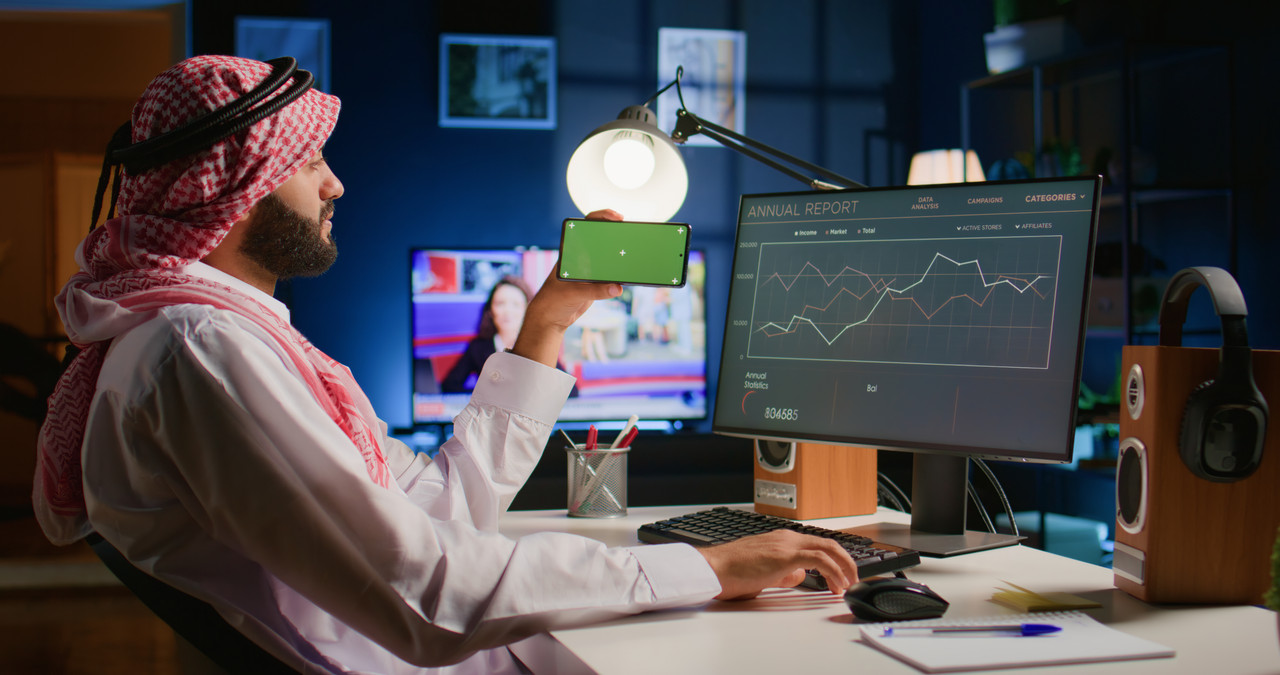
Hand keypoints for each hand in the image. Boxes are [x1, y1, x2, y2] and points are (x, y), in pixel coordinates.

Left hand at [511, 209, 624, 366]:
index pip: (588, 225)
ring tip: (638, 253)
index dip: (603, 216)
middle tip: (634, 234)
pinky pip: (613, 274)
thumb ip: (595, 291)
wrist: (551, 318)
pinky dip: (623, 273)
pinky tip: (634, 274)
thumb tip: (618, 287)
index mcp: (571, 251)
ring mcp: (590, 269)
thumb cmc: (553, 300)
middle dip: (619, 234)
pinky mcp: (597, 283)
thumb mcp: (573, 293)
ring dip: (623, 255)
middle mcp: (581, 256)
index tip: (618, 217)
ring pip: (610, 256)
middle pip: (603, 238)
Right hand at [696, 530, 858, 599]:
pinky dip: (833, 572)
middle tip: (852, 579)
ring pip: (828, 548)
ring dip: (844, 567)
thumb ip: (784, 573)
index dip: (834, 560)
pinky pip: (819, 559)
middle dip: (846, 562)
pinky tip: (836, 586)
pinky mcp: (786, 555)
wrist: (713, 568)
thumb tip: (799, 576)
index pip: (817, 545)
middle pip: (828, 543)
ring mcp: (786, 544)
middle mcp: (786, 538)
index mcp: (781, 540)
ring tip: (848, 585)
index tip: (841, 577)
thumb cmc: (730, 572)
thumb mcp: (764, 574)